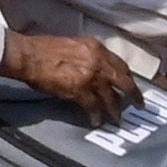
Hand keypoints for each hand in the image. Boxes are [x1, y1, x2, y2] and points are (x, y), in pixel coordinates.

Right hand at [2, 31, 140, 120]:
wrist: (27, 55)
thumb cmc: (42, 48)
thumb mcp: (72, 44)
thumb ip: (87, 55)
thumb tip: (94, 69)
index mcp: (95, 47)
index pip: (120, 64)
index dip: (127, 77)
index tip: (130, 85)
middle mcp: (98, 61)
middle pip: (123, 81)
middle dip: (133, 95)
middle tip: (139, 105)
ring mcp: (91, 77)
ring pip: (111, 97)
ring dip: (115, 111)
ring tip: (118, 120)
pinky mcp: (80, 91)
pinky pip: (94, 107)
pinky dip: (96, 116)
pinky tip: (96, 121)